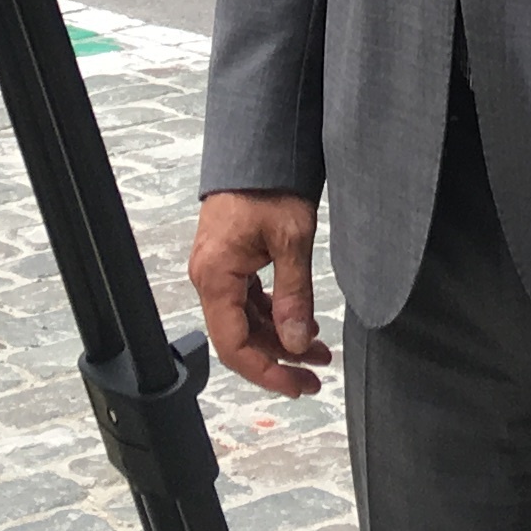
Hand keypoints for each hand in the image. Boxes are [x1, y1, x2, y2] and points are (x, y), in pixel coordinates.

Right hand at [189, 190, 327, 396]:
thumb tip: (297, 343)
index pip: (234, 344)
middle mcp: (210, 276)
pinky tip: (303, 321)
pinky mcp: (231, 259)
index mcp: (215, 276)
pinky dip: (275, 314)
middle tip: (317, 376)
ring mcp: (219, 268)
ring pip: (247, 320)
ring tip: (320, 351)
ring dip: (281, 338)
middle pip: (240, 337)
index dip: (265, 372)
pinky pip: (249, 300)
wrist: (261, 144)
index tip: (296, 386)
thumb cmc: (269, 184)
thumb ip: (293, 296)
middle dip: (280, 359)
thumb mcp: (291, 241)